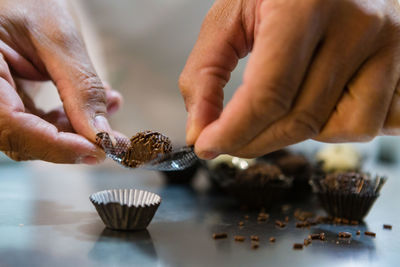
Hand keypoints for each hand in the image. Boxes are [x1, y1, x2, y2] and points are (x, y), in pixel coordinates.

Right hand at [0, 0, 121, 162]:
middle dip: (73, 141)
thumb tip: (102, 134)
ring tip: (110, 108)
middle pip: (24, 137)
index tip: (96, 150)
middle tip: (113, 139)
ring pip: (35, 134)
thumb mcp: (56, 36)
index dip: (56, 145)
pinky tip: (97, 107)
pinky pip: (39, 121)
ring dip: (77, 129)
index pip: (12, 126)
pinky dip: (71, 118)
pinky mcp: (12, 99)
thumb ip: (80, 86)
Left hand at [180, 0, 399, 158]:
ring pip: (344, 129)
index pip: (269, 94)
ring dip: (300, 134)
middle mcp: (358, 25)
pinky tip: (318, 107)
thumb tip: (200, 131)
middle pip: (301, 119)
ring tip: (282, 109)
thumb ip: (205, 72)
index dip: (233, 131)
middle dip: (253, 142)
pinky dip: (340, 127)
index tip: (207, 146)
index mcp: (305, 6)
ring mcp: (389, 45)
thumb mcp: (231, 15)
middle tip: (227, 141)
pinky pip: (376, 122)